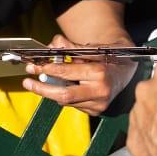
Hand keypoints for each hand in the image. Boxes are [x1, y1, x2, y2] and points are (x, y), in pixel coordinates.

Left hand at [22, 34, 136, 115]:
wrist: (129, 69)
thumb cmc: (109, 55)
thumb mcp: (92, 47)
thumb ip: (71, 47)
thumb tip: (52, 45)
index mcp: (99, 73)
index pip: (66, 73)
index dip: (47, 70)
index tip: (34, 67)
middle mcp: (100, 92)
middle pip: (64, 95)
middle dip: (42, 89)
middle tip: (27, 82)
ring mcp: (99, 105)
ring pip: (67, 102)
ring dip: (51, 92)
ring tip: (39, 82)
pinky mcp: (97, 111)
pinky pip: (74, 104)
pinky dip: (63, 96)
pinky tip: (60, 87)